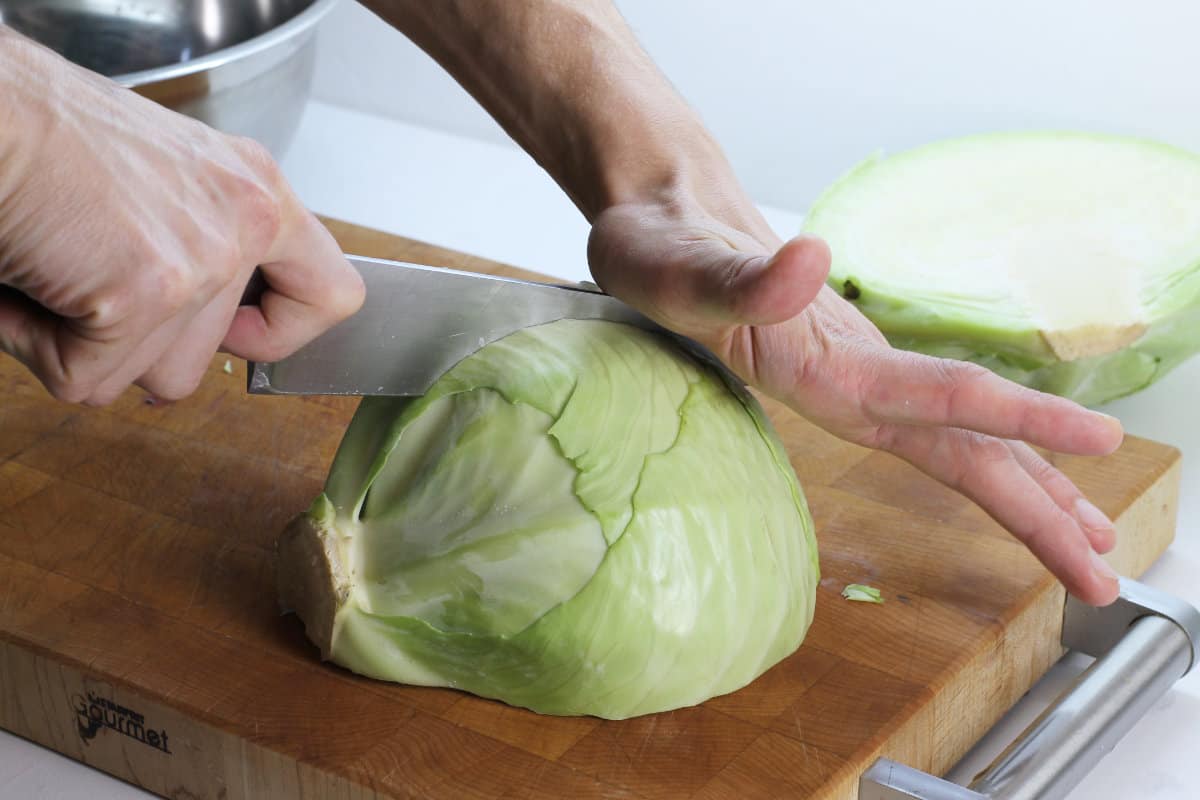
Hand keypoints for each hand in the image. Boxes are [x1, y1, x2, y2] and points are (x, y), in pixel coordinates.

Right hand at [0, 30, 363, 404]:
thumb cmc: (45, 133)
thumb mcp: (163, 182)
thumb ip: (201, 249)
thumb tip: (195, 343)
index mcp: (256, 190)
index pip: (332, 294)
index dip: (278, 333)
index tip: (232, 333)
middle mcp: (246, 220)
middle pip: (208, 358)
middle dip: (132, 339)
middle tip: (83, 273)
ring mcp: (203, 261)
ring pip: (153, 378)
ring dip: (85, 345)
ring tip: (52, 268)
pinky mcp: (146, 293)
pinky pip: (87, 379)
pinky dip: (37, 347)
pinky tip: (24, 284)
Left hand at [589, 188, 1122, 605]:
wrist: (665, 211)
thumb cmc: (660, 245)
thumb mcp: (679, 270)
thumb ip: (742, 277)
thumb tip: (811, 260)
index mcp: (831, 356)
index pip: (946, 395)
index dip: (1021, 426)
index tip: (1102, 451)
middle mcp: (860, 367)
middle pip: (970, 441)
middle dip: (1043, 507)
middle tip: (1105, 572)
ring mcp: (858, 372)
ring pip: (959, 440)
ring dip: (1027, 491)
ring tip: (1089, 540)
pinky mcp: (842, 377)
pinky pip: (928, 431)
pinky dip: (979, 463)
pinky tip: (1005, 479)